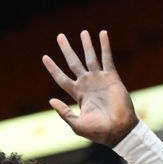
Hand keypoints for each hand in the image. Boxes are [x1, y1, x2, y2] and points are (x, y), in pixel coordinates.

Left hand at [43, 30, 137, 146]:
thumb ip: (63, 112)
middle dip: (66, 50)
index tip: (44, 57)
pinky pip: (107, 58)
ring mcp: (99, 80)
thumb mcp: (76, 124)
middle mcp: (87, 84)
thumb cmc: (98, 131)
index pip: (61, 78)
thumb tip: (51, 99)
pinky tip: (102, 34)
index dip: (53, 68)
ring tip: (83, 32)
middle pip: (73, 63)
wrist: (118, 130)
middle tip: (60, 36)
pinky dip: (105, 46)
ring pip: (90, 57)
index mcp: (77, 94)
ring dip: (86, 44)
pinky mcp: (112, 77)